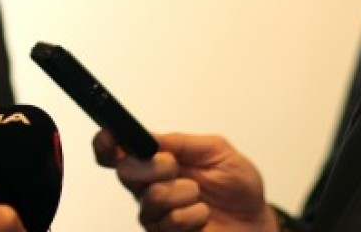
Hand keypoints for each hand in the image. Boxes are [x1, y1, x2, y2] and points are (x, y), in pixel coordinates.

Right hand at [93, 129, 278, 231]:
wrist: (254, 223)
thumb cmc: (237, 187)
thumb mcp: (216, 150)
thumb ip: (181, 142)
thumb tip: (151, 137)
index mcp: (155, 162)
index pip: (115, 152)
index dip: (106, 143)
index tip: (112, 137)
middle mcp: (148, 188)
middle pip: (124, 172)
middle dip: (154, 165)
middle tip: (175, 167)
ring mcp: (155, 215)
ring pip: (150, 198)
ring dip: (182, 192)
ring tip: (198, 195)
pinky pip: (169, 222)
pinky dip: (194, 214)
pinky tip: (202, 214)